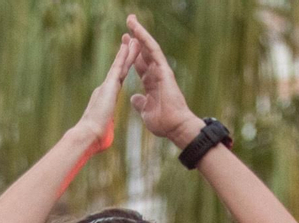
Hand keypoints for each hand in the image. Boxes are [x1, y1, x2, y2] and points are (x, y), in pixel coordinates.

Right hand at [72, 34, 137, 156]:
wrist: (88, 136)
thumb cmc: (95, 139)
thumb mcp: (104, 130)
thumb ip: (106, 126)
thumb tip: (105, 133)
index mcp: (106, 99)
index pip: (118, 82)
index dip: (122, 70)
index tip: (126, 62)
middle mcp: (105, 89)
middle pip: (119, 69)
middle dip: (125, 56)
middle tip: (129, 42)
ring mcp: (106, 86)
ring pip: (120, 65)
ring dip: (127, 52)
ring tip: (133, 39)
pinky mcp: (109, 86)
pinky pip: (119, 67)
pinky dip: (124, 56)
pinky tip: (129, 45)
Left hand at [126, 15, 197, 146]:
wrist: (175, 127)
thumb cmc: (163, 123)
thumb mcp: (146, 112)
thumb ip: (141, 103)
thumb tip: (134, 98)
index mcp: (151, 84)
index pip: (139, 65)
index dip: (131, 55)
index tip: (124, 44)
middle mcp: (156, 74)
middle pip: (143, 52)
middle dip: (135, 39)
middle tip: (127, 24)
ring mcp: (161, 71)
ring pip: (148, 47)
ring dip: (139, 32)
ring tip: (130, 19)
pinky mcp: (164, 70)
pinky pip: (154, 50)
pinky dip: (145, 39)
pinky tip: (137, 29)